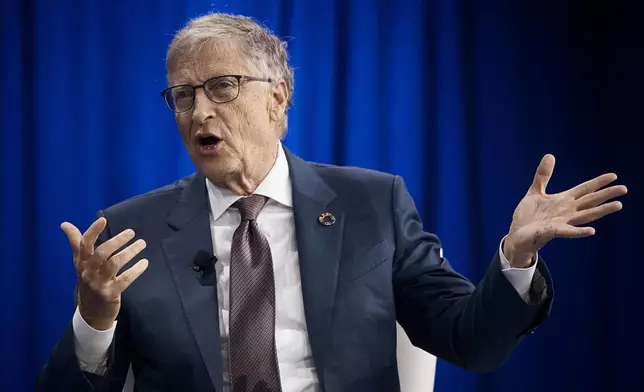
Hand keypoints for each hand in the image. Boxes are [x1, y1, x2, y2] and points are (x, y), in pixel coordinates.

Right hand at [61, 217, 148, 329]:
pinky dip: (136, 270)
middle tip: (131, 232)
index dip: (93, 231)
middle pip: (101, 253)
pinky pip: (125, 279)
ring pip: (114, 264)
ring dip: (130, 252)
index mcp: (82, 263)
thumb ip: (76, 243)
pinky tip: (144, 263)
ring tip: (141, 243)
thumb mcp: (80, 264)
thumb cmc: (88, 282)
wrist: (91, 313)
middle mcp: (88, 272)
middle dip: (117, 241)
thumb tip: (64, 224)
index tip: (103, 220)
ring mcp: (99, 284)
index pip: (84, 245)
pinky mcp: (110, 294)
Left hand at [504, 154, 626, 267]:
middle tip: (624, 189)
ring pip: (585, 216)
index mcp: (563, 200)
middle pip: (590, 201)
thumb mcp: (536, 191)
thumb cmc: (528, 216)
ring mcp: (561, 222)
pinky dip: (579, 231)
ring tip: (618, 205)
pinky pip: (567, 232)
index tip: (614, 176)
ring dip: (601, 211)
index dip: (598, 182)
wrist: (516, 235)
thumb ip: (543, 175)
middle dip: (606, 195)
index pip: (585, 189)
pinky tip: (592, 231)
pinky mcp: (551, 232)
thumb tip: (550, 155)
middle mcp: (566, 211)